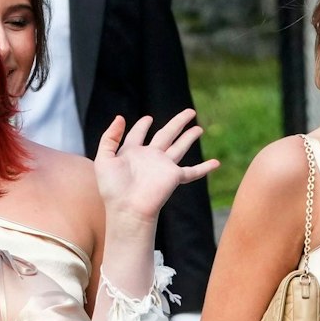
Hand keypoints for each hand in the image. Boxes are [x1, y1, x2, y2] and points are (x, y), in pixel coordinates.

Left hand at [93, 111, 218, 225]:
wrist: (127, 208)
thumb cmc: (112, 188)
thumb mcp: (103, 158)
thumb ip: (109, 137)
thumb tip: (120, 117)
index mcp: (131, 153)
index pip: (138, 134)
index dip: (142, 126)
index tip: (148, 119)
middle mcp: (149, 158)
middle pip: (166, 135)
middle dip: (177, 123)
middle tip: (190, 112)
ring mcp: (163, 167)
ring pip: (180, 147)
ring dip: (190, 137)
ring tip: (199, 128)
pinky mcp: (173, 177)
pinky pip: (192, 171)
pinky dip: (204, 167)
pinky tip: (216, 163)